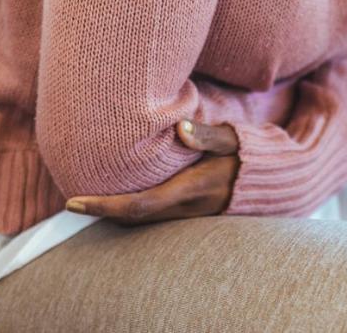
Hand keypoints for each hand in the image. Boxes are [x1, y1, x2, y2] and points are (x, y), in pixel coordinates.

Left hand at [64, 120, 239, 224]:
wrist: (275, 183)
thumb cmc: (251, 157)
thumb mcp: (233, 140)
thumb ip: (208, 135)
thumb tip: (180, 126)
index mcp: (190, 190)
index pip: (138, 206)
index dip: (103, 207)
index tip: (73, 203)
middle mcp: (185, 209)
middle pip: (132, 218)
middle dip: (101, 212)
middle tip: (71, 201)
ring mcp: (187, 215)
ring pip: (142, 219)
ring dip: (114, 212)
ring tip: (87, 197)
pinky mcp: (189, 213)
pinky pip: (153, 215)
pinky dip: (131, 209)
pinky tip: (120, 194)